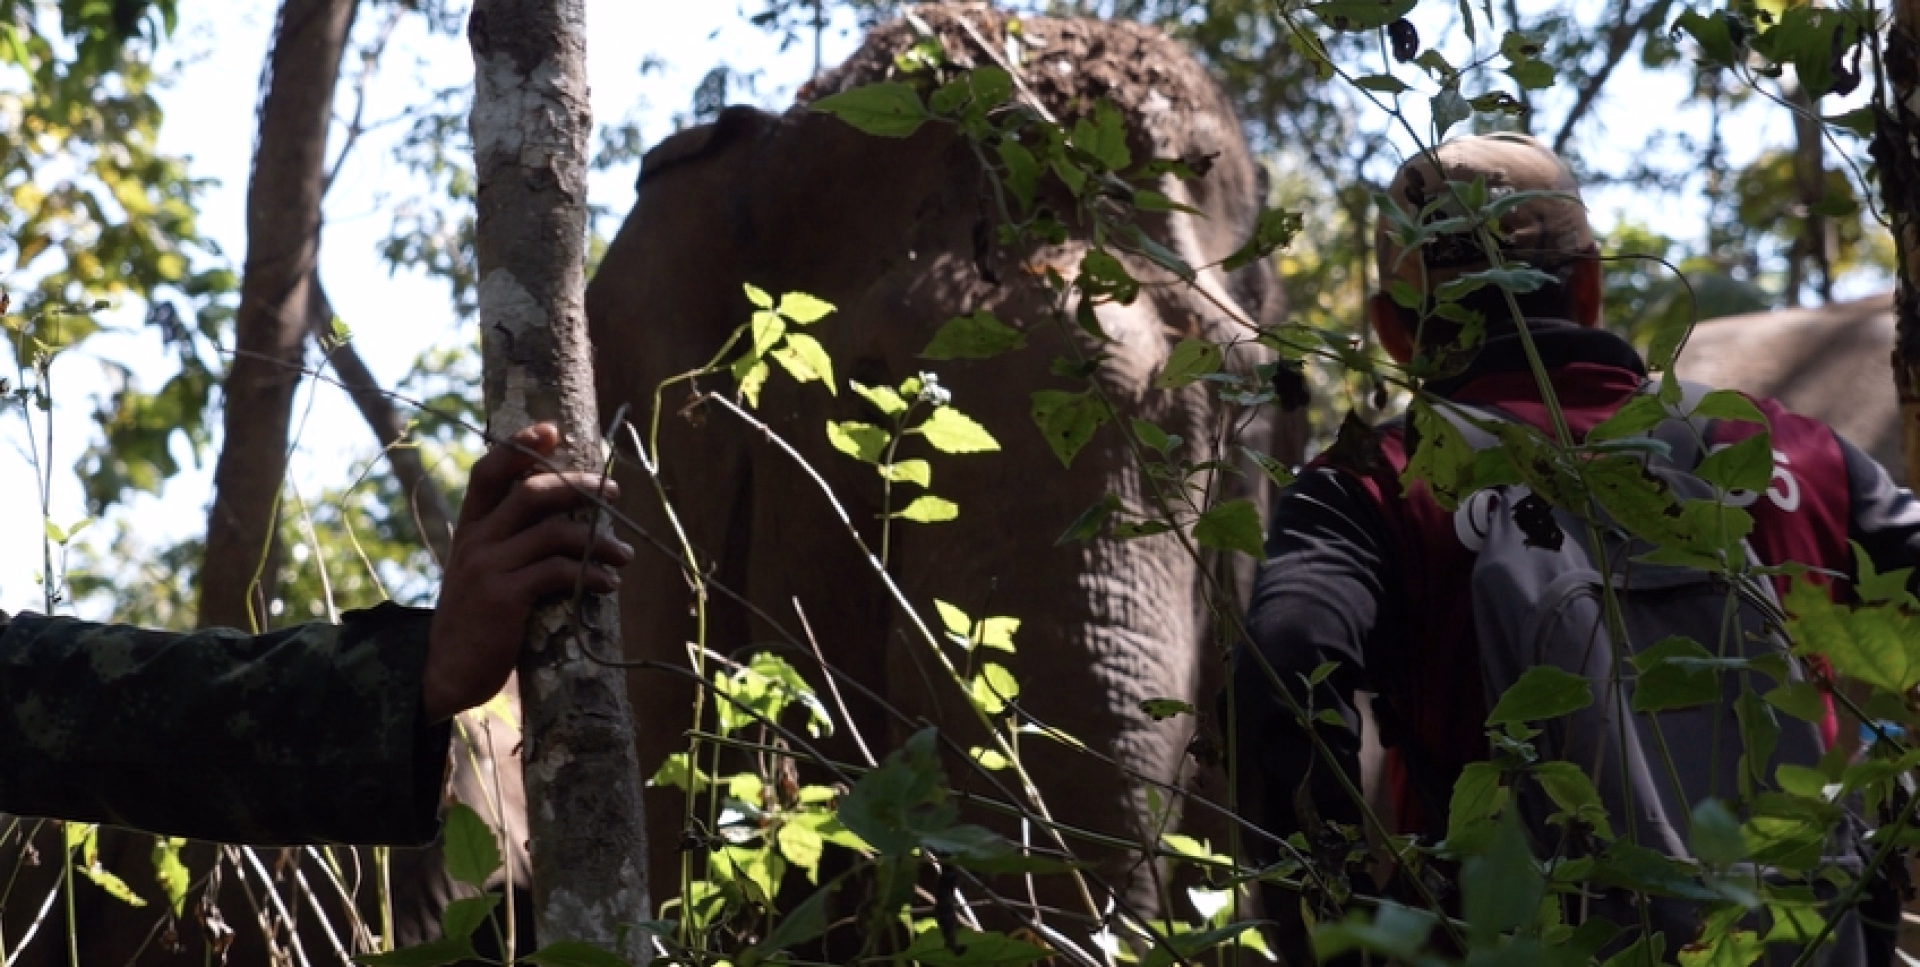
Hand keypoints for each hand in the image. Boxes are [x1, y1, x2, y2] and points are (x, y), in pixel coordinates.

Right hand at [424, 423, 632, 721]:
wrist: (444, 672)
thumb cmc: (476, 620)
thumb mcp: (483, 571)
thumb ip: (509, 542)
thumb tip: (564, 518)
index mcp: (470, 528)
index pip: (488, 472)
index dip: (519, 447)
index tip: (552, 431)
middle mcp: (476, 540)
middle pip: (532, 492)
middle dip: (579, 486)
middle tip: (615, 493)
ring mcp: (488, 567)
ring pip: (553, 532)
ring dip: (597, 541)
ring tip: (625, 555)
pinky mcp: (504, 597)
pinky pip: (557, 572)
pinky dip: (590, 575)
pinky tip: (608, 585)